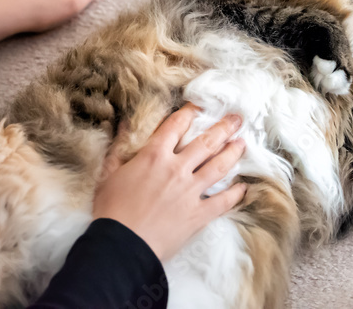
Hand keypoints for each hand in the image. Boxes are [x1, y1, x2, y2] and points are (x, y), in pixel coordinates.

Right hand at [92, 105, 247, 261]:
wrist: (122, 245)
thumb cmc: (111, 209)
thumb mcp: (109, 173)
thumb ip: (119, 148)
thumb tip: (124, 125)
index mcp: (154, 155)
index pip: (176, 126)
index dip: (189, 113)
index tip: (200, 106)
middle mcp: (177, 169)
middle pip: (206, 142)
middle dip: (224, 128)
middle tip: (237, 119)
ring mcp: (190, 192)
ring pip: (219, 167)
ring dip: (232, 154)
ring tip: (242, 144)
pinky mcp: (198, 214)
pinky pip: (223, 201)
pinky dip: (235, 194)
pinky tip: (243, 187)